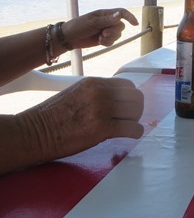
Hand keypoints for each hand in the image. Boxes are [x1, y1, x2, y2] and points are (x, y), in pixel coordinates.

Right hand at [17, 77, 143, 163]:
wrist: (33, 133)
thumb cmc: (51, 117)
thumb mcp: (76, 93)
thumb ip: (96, 93)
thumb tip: (115, 100)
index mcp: (93, 83)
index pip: (127, 85)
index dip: (130, 97)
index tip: (126, 107)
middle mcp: (99, 92)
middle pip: (136, 97)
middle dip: (136, 109)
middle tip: (129, 119)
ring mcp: (101, 109)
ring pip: (136, 111)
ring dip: (135, 120)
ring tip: (127, 127)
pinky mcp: (102, 128)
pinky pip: (132, 128)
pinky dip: (135, 133)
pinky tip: (130, 135)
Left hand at [60, 9, 138, 48]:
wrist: (69, 38)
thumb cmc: (78, 26)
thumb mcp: (92, 22)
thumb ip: (107, 20)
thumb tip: (120, 15)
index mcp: (105, 14)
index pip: (122, 13)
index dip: (130, 17)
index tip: (135, 24)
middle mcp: (107, 21)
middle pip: (121, 26)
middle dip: (114, 31)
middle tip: (103, 33)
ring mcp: (106, 30)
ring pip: (118, 35)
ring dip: (110, 38)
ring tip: (100, 38)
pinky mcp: (104, 39)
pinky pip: (112, 42)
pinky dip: (107, 43)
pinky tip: (99, 42)